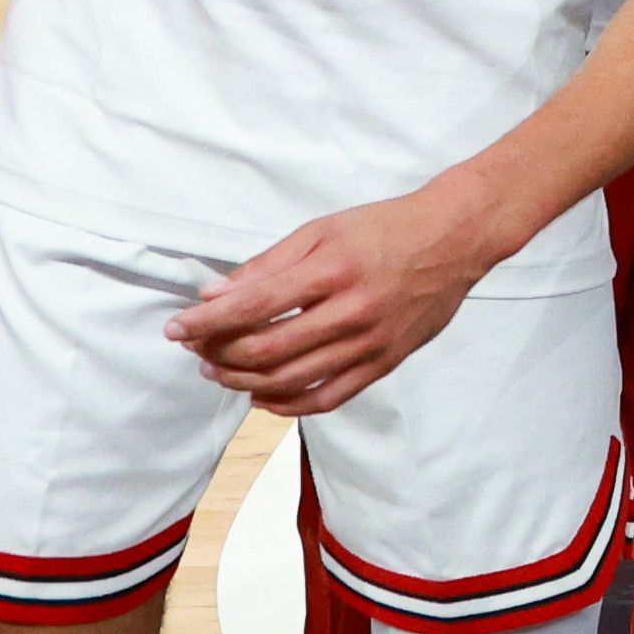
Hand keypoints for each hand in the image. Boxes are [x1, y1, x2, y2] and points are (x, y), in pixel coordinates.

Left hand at [166, 174, 511, 413]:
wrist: (456, 238)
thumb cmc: (387, 228)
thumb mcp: (322, 230)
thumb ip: (267, 265)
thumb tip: (213, 295)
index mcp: (332, 270)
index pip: (251, 307)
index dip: (205, 323)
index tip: (177, 328)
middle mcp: (351, 311)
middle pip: (265, 350)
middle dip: (218, 354)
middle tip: (197, 351)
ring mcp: (370, 342)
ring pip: (290, 379)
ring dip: (243, 381)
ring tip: (221, 372)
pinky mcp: (385, 362)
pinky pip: (328, 397)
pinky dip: (288, 405)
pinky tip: (263, 396)